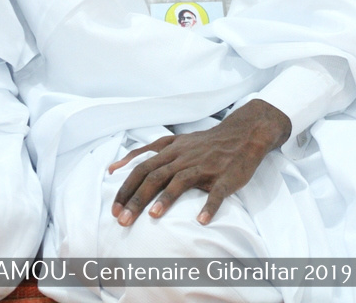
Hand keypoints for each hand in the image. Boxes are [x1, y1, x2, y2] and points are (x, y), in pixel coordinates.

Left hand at [109, 99, 291, 225]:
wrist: (242, 134)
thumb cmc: (205, 143)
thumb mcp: (175, 142)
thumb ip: (149, 153)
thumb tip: (118, 166)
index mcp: (171, 150)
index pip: (141, 168)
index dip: (126, 188)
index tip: (113, 208)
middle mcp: (183, 157)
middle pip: (155, 175)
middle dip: (136, 198)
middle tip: (122, 220)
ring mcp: (204, 166)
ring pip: (180, 181)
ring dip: (166, 199)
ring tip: (153, 216)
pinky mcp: (224, 177)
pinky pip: (216, 192)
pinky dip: (209, 206)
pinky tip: (202, 220)